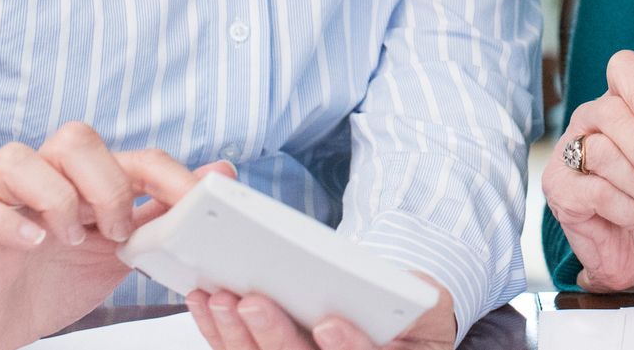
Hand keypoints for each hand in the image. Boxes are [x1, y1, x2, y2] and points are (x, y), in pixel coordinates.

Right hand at [0, 122, 233, 349]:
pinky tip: (33, 242)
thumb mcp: (121, 249)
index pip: (132, 156)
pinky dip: (5, 222)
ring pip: (17, 158)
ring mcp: (1, 202)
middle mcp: (43, 178)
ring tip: (71, 239)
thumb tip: (220, 170)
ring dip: (55, 197)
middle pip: (74, 138)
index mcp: (85, 180)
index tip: (193, 203)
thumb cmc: (57, 277)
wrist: (1, 323)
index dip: (168, 175)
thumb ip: (162, 211)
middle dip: (107, 184)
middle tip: (116, 231)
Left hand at [185, 274, 455, 349]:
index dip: (348, 349)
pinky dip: (218, 329)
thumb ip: (415, 303)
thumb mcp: (427, 305)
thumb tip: (384, 290)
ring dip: (235, 333)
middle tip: (253, 301)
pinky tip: (206, 302)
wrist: (394, 318)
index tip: (329, 324)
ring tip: (222, 297)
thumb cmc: (412, 311)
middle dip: (274, 335)